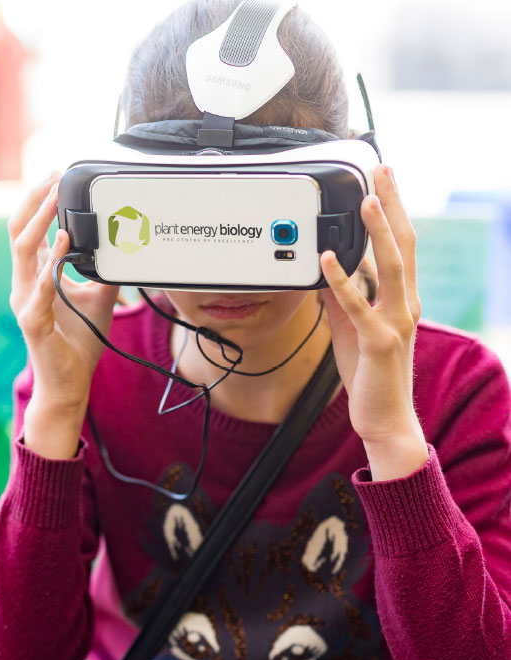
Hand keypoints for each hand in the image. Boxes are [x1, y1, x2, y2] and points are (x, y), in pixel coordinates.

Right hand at [9, 173, 119, 456]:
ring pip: (23, 250)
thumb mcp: (98, 298)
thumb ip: (102, 272)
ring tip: (55, 197)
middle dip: (33, 199)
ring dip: (39, 219)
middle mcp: (24, 284)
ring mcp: (24, 301)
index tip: (55, 178)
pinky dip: (52, 260)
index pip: (28, 230)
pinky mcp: (32, 320)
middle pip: (17, 231)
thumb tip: (121, 246)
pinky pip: (40, 285)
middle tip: (52, 175)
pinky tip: (64, 241)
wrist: (70, 384)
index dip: (38, 202)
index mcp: (35, 277)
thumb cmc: (78, 344)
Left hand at [319, 165, 428, 480]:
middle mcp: (405, 305)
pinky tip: (326, 261)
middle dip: (392, 205)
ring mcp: (396, 322)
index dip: (392, 210)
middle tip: (383, 170)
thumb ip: (340, 297)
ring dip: (378, 233)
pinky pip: (359, 307)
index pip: (400, 244)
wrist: (383, 418)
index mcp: (400, 298)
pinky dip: (342, 282)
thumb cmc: (369, 374)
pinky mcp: (379, 342)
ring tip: (365, 202)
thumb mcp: (350, 327)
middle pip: (404, 244)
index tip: (382, 180)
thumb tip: (324, 270)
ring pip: (392, 268)